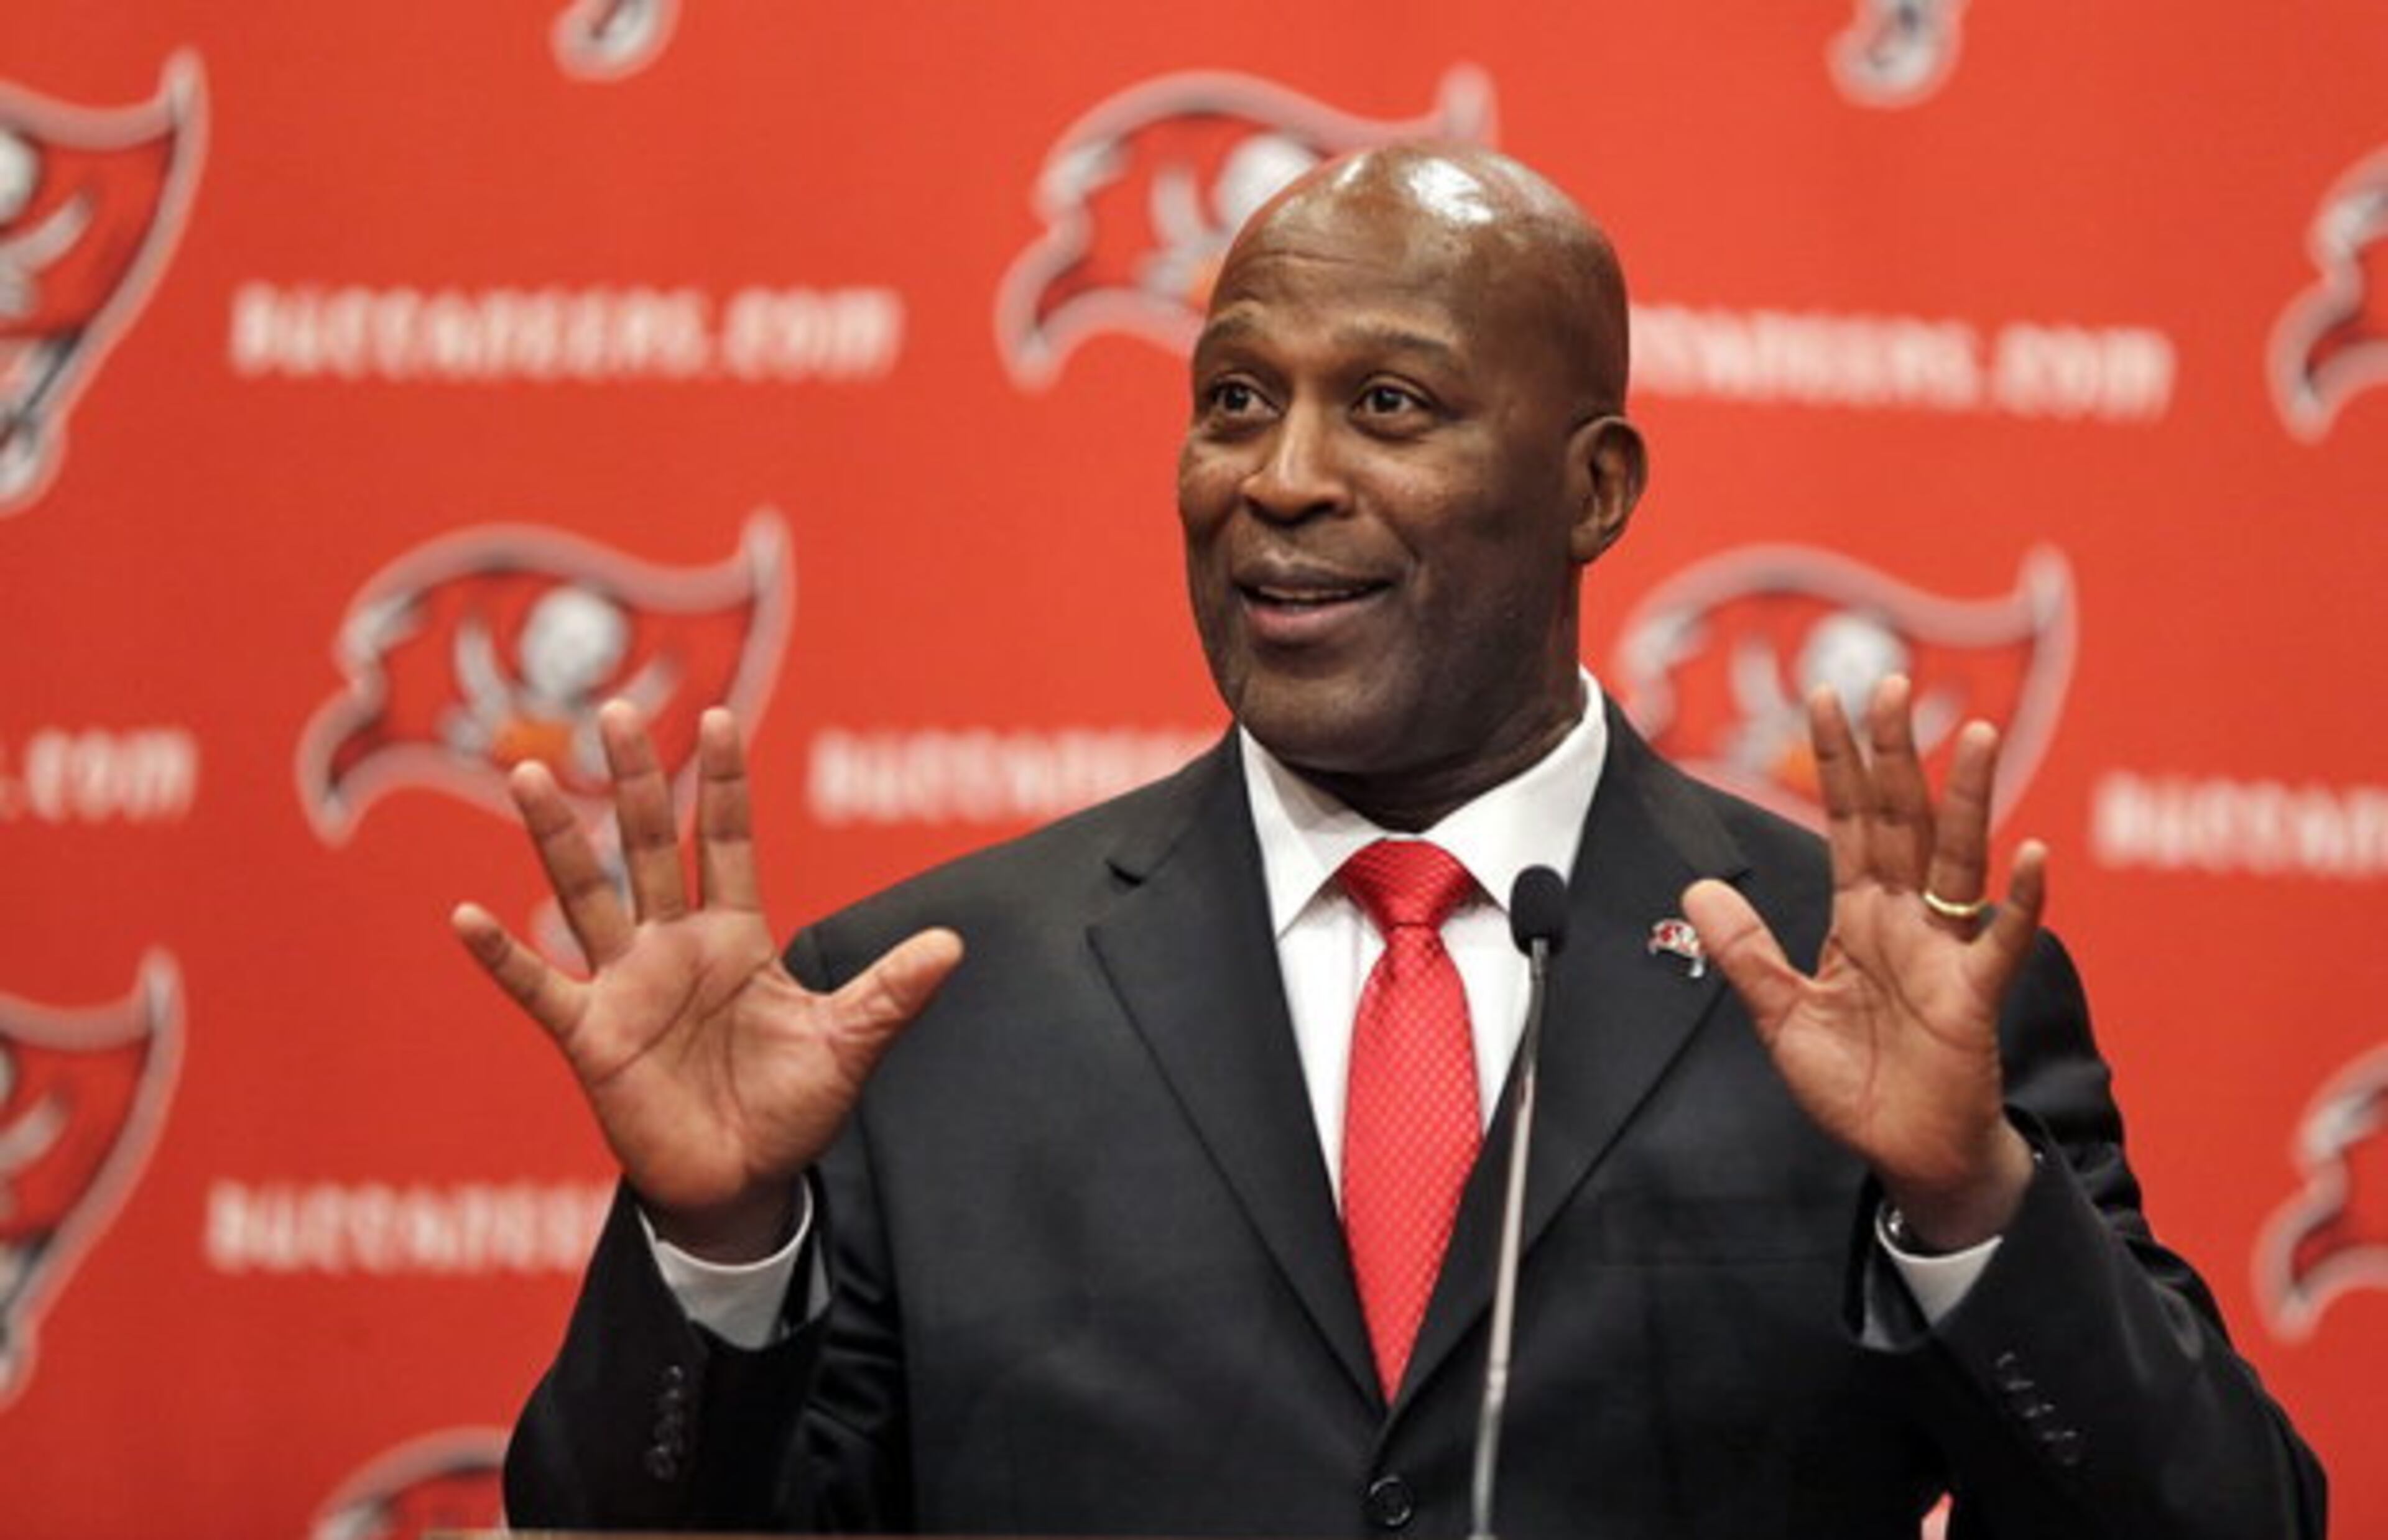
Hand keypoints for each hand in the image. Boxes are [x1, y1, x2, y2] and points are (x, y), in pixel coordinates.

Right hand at [451, 702, 962, 1260]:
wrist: (744, 1185)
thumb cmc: (791, 1110)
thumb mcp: (847, 1045)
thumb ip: (891, 993)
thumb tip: (953, 944)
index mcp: (738, 936)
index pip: (728, 841)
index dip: (724, 784)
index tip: (717, 718)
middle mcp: (676, 946)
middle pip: (650, 846)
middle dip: (637, 781)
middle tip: (615, 712)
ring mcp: (628, 985)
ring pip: (587, 895)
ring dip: (560, 838)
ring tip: (531, 776)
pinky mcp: (592, 1035)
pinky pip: (538, 987)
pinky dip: (502, 955)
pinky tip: (466, 916)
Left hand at [1681, 676, 2043, 1250]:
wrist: (1906, 1155)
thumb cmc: (1857, 1084)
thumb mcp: (1783, 1016)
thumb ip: (1746, 953)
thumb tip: (1700, 887)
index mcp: (1859, 917)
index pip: (1847, 821)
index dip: (1837, 761)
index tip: (1824, 696)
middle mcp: (1906, 920)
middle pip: (1898, 820)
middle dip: (1892, 753)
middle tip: (1886, 681)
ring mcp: (1945, 953)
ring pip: (1955, 859)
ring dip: (1964, 798)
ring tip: (1971, 735)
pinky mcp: (1974, 998)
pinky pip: (2001, 941)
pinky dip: (2017, 900)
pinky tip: (2029, 854)